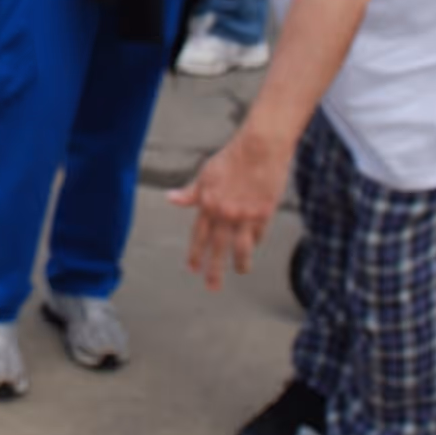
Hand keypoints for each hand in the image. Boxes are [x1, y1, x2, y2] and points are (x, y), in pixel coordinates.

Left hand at [169, 124, 291, 291]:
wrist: (259, 147)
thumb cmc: (232, 157)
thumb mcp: (205, 173)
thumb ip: (191, 192)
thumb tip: (171, 198)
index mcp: (208, 204)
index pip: (198, 236)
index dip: (195, 254)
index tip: (192, 269)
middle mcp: (225, 213)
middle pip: (218, 249)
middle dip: (214, 271)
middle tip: (212, 287)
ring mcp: (245, 215)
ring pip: (241, 249)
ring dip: (240, 264)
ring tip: (240, 271)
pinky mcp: (264, 214)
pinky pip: (259, 235)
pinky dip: (256, 241)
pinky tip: (254, 246)